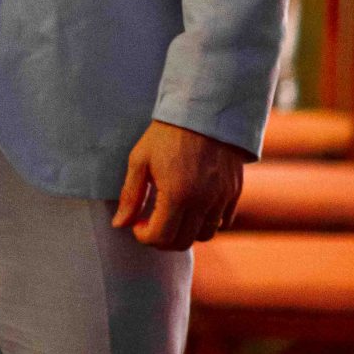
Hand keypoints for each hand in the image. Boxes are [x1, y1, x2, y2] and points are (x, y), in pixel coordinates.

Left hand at [113, 120, 243, 249]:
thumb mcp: (140, 160)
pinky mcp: (234, 192)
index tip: (137, 224)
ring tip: (172, 216)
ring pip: (205, 236)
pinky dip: (206, 223)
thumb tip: (119, 224)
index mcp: (177, 194)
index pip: (161, 237)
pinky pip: (222, 222)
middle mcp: (203, 201)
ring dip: (185, 233)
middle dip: (162, 239)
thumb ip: (130, 196)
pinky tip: (192, 208)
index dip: (144, 237)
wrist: (203, 112)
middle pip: (182, 242)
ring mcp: (221, 198)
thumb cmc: (167, 134)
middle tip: (151, 224)